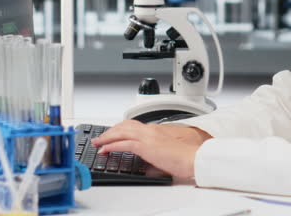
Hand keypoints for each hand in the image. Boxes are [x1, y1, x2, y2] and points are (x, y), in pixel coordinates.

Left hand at [91, 120, 211, 180]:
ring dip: (107, 137)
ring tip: (98, 143)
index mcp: (155, 130)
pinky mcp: (146, 146)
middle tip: (100, 138)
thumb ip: (154, 156)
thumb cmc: (184, 157)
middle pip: (124, 126)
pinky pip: (124, 143)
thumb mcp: (165, 153)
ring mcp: (147, 136)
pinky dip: (112, 145)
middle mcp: (150, 130)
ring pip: (121, 132)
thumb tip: (147, 165)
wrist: (192, 158)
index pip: (132, 126)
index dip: (119, 129)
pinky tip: (105, 149)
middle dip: (110, 131)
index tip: (111, 135)